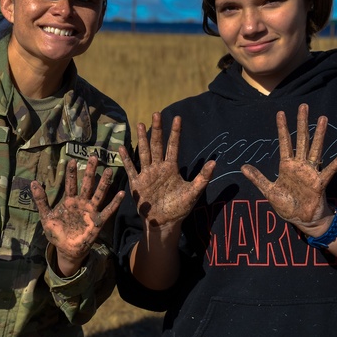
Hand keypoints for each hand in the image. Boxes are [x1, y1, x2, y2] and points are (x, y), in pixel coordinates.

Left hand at [30, 156, 123, 275]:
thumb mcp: (46, 217)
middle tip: (94, 157)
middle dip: (90, 171)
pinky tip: (121, 193)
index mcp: (69, 201)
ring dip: (103, 183)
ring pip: (99, 194)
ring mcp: (91, 211)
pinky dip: (114, 203)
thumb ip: (41, 200)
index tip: (72, 160)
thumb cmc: (56, 233)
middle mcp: (82, 203)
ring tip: (108, 171)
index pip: (71, 184)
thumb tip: (33, 182)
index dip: (71, 173)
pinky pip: (108, 211)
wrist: (66, 250)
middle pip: (87, 184)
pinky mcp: (98, 221)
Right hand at [118, 114, 214, 229]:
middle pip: (157, 145)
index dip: (175, 133)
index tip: (177, 118)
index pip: (173, 146)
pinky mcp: (137, 184)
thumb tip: (214, 162)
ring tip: (140, 124)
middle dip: (157, 130)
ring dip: (142, 139)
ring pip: (144, 152)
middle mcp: (158, 168)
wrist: (164, 223)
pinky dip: (126, 159)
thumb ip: (203, 177)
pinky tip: (122, 149)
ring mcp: (147, 174)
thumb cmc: (179, 208)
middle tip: (156, 113)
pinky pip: (131, 169)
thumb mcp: (193, 192)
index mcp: (171, 168)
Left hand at [240, 103, 336, 235]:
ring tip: (323, 118)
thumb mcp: (268, 191)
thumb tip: (243, 167)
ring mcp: (310, 172)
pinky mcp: (319, 183)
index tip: (280, 113)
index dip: (282, 129)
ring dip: (319, 134)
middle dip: (301, 124)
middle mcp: (299, 165)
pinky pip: (329, 170)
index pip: (284, 143)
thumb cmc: (287, 206)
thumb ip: (257, 178)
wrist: (302, 220)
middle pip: (301, 140)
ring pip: (315, 149)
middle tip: (303, 106)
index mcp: (286, 166)